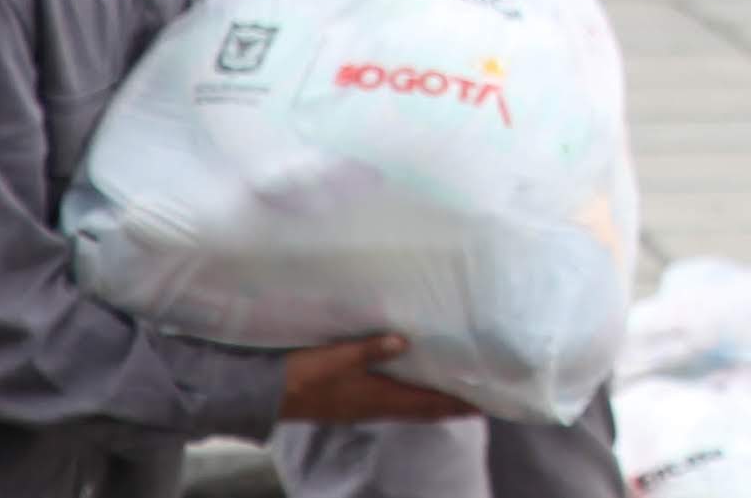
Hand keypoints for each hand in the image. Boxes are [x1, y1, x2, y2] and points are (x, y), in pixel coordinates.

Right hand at [281, 335, 472, 421]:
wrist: (268, 395)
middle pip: (422, 410)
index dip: (453, 405)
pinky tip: (415, 390)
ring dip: (432, 403)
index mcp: (377, 399)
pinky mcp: (353, 404)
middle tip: (480, 400)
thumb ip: (370, 349)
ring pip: (408, 409)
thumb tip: (404, 341)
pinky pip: (393, 405)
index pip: (425, 404)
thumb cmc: (303, 375)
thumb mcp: (337, 357)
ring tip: (456, 395)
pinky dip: (412, 400)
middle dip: (450, 406)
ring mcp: (364, 408)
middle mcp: (375, 408)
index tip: (482, 404)